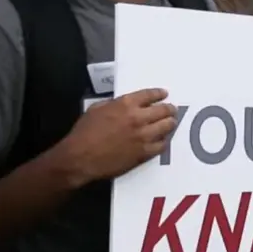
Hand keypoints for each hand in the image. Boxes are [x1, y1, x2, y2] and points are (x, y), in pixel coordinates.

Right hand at [62, 88, 178, 181]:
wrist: (80, 157)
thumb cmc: (84, 133)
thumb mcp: (96, 109)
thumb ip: (114, 104)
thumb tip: (124, 105)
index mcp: (125, 104)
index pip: (150, 95)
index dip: (159, 94)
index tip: (164, 94)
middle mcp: (138, 117)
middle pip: (163, 110)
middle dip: (169, 109)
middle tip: (172, 110)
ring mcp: (143, 136)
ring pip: (167, 127)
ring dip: (170, 123)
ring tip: (171, 123)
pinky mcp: (144, 152)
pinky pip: (162, 145)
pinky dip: (164, 140)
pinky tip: (163, 139)